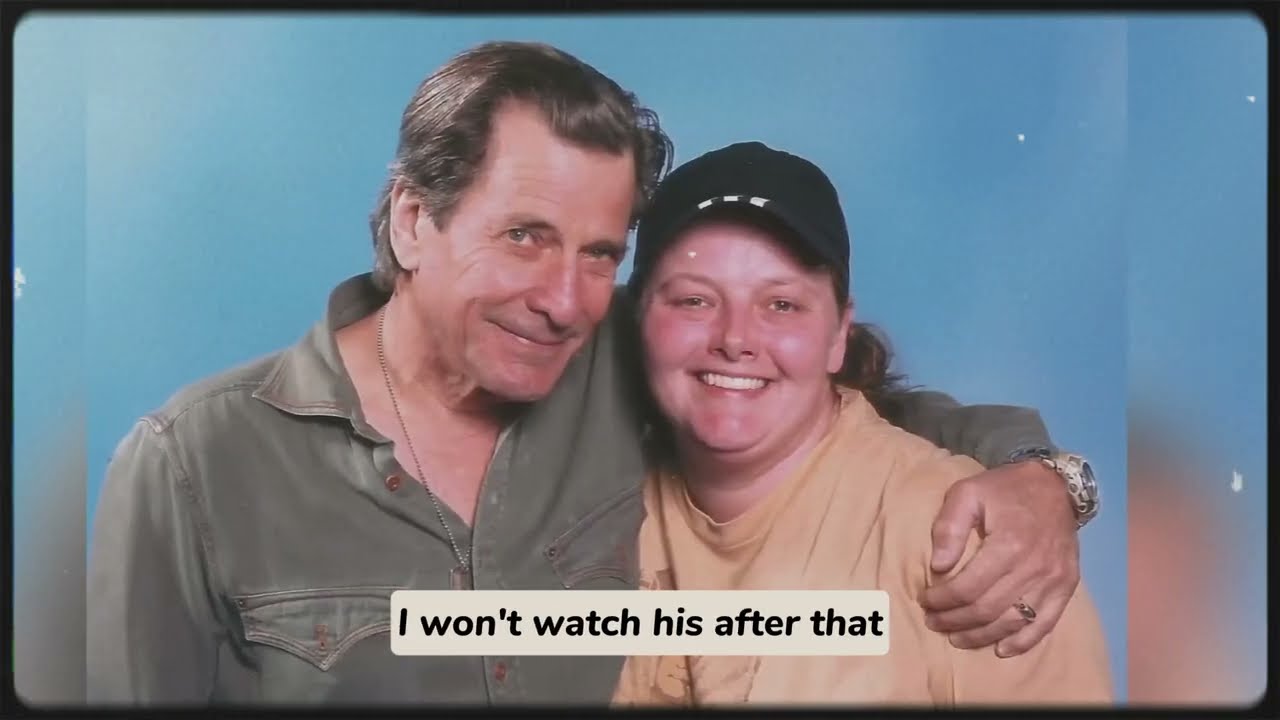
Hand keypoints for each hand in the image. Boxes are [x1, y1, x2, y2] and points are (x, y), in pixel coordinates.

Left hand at [920, 460, 1079, 656]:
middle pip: (987, 609)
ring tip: (956, 637)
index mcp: (1009, 544)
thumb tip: (938, 566)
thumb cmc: (1005, 489)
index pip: (968, 587)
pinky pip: (1045, 624)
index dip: (942, 600)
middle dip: (955, 620)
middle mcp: (1034, 567)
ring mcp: (1054, 580)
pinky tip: (1001, 649)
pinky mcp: (1067, 586)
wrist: (1055, 486)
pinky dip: (1022, 642)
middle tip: (933, 622)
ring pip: (1013, 622)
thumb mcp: (967, 493)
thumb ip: (949, 527)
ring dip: (981, 635)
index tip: (925, 600)